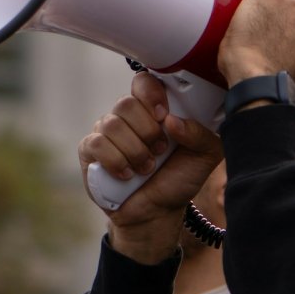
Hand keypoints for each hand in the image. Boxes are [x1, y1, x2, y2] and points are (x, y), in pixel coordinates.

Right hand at [78, 71, 221, 262]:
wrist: (158, 211)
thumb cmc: (179, 178)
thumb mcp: (205, 156)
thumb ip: (200, 133)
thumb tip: (172, 120)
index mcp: (153, 109)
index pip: (144, 82)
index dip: (151, 94)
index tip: (163, 116)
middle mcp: (127, 116)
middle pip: (127, 103)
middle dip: (147, 132)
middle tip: (160, 151)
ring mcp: (106, 131)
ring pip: (112, 125)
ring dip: (135, 151)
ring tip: (147, 168)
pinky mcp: (90, 151)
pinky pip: (96, 144)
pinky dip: (116, 162)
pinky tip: (127, 174)